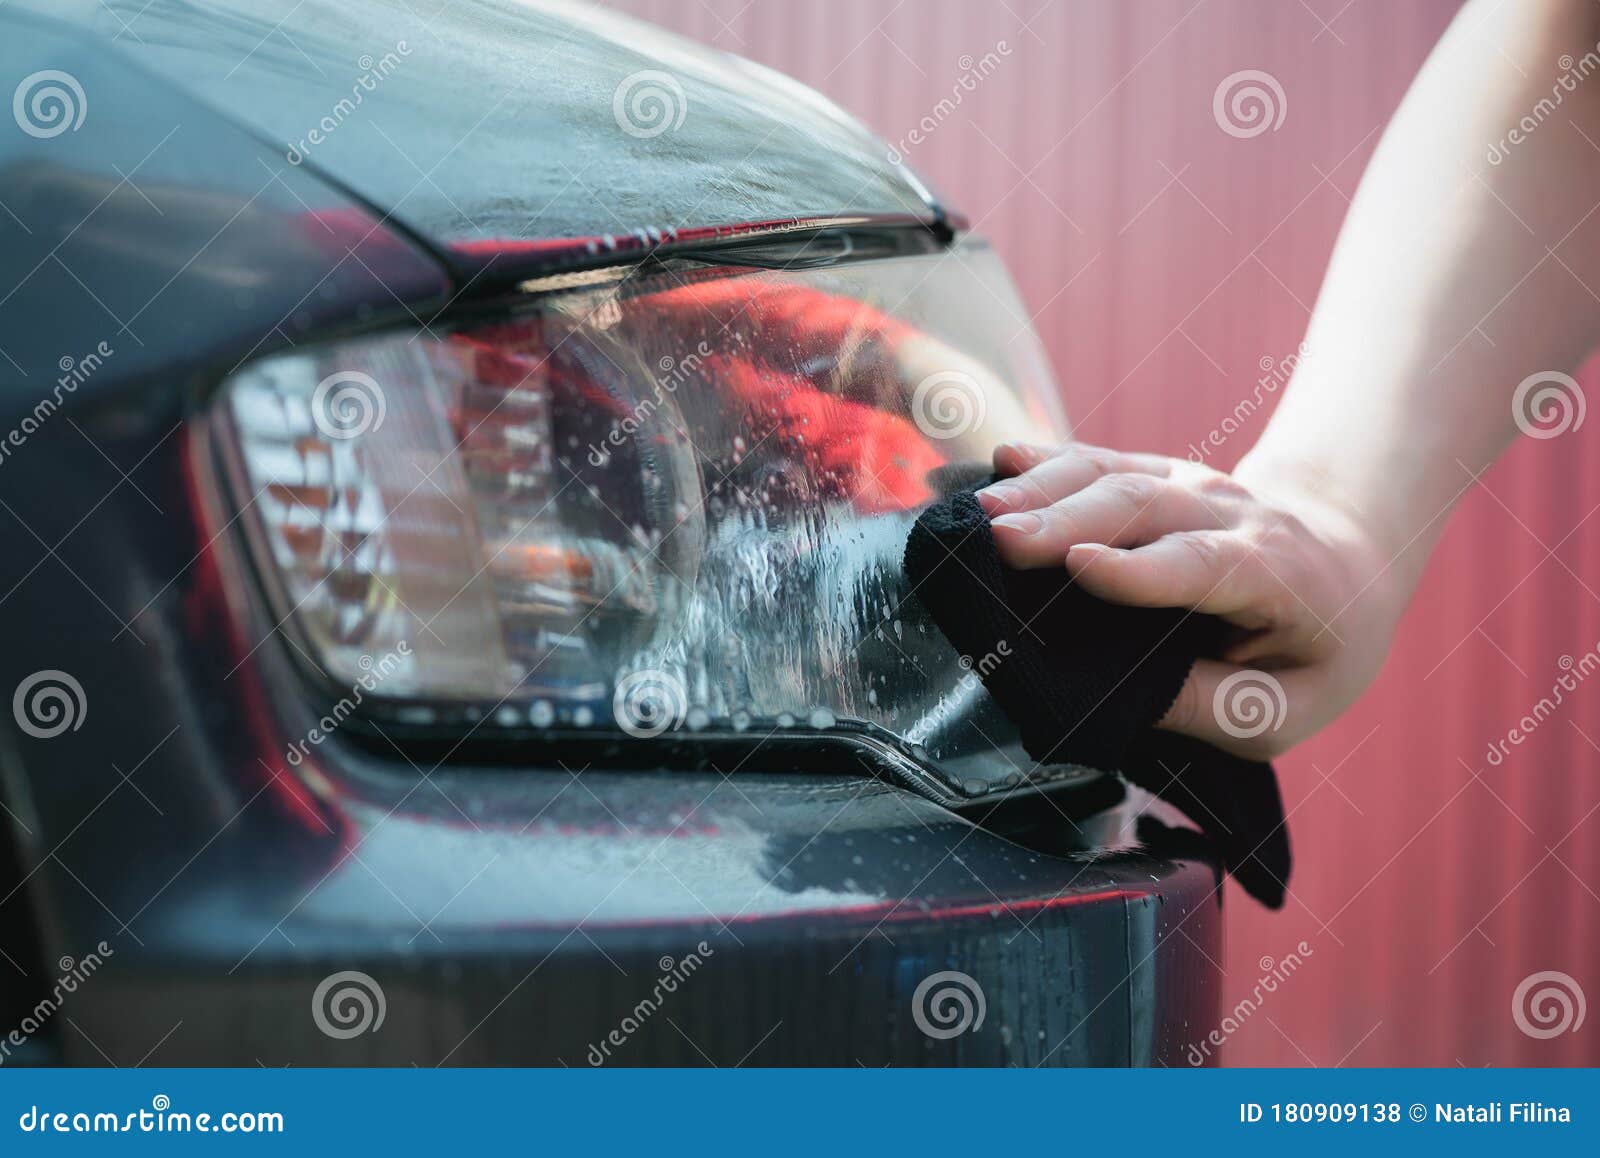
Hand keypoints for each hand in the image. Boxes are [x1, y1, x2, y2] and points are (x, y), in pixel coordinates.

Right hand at [976, 442, 1405, 758]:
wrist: (1348, 555)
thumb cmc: (1315, 647)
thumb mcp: (1290, 706)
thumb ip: (1215, 708)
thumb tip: (1128, 703)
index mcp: (1273, 574)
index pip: (1202, 564)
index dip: (1140, 569)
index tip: (1078, 567)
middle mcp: (1229, 515)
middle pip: (1141, 508)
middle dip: (1064, 521)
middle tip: (998, 539)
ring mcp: (1188, 486)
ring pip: (1111, 475)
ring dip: (1041, 489)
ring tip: (981, 512)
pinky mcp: (1153, 475)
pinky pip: (1096, 462)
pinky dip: (1043, 464)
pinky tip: (998, 462)